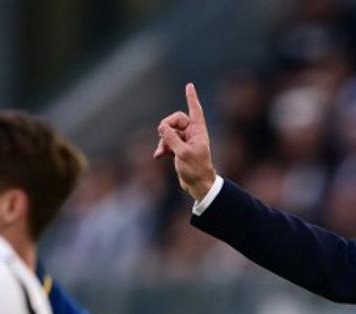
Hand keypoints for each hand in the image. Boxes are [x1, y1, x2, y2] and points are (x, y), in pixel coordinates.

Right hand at [154, 83, 216, 200]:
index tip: (189, 85)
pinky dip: (162, 148)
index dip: (191, 98)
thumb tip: (161, 126)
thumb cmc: (196, 169)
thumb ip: (171, 138)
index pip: (195, 110)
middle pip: (175, 120)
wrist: (198, 185)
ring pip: (169, 132)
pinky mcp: (178, 150)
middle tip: (162, 136)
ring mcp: (185, 141)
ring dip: (163, 141)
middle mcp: (192, 134)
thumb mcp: (182, 153)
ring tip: (160, 153)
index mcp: (198, 131)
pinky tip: (158, 156)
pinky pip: (167, 143)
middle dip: (166, 127)